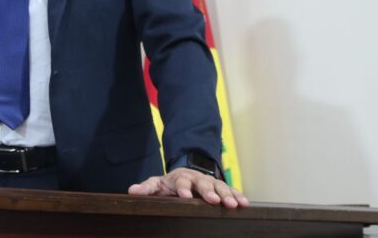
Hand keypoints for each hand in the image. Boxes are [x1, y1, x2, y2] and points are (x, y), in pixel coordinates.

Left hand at [128, 168, 249, 207]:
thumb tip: (132, 192)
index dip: (183, 189)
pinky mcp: (220, 187)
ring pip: (220, 187)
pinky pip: (231, 190)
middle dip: (209, 192)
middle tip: (214, 201)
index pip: (181, 182)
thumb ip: (146, 188)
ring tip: (233, 205)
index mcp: (180, 178)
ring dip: (227, 195)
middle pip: (204, 184)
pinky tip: (244, 203)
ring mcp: (210, 182)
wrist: (184, 173)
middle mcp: (197, 178)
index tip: (184, 196)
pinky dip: (238, 195)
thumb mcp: (156, 184)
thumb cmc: (169, 184)